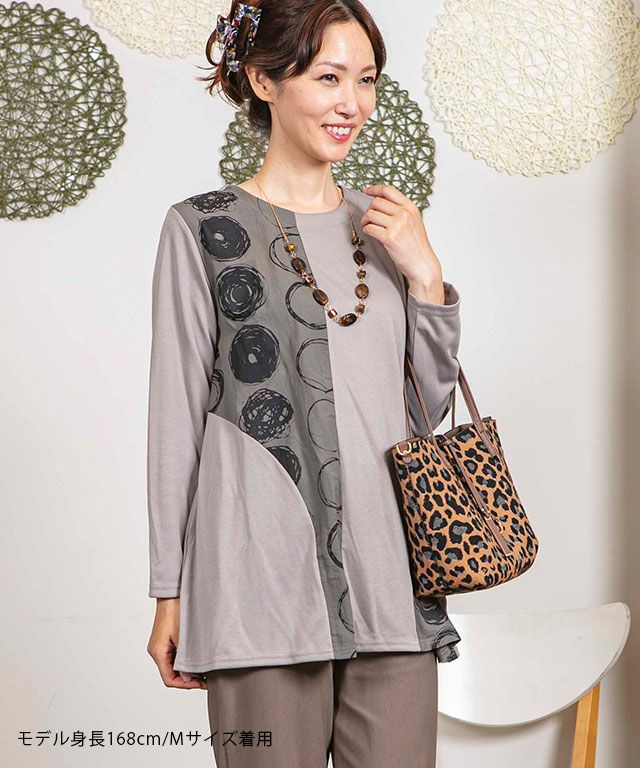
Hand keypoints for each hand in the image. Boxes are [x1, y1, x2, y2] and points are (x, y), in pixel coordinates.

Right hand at [147, 598, 206, 689]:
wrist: (172, 592)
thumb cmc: (176, 610)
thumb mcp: (183, 637)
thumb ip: (185, 659)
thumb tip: (189, 678)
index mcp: (158, 652)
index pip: (169, 679)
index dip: (185, 685)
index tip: (200, 684)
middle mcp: (156, 651)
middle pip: (171, 674)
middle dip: (188, 679)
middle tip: (206, 678)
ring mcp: (160, 645)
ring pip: (173, 665)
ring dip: (187, 669)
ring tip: (204, 669)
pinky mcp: (165, 640)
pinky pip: (174, 655)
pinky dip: (184, 660)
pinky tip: (197, 658)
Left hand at [360, 184, 444, 303]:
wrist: (422, 263)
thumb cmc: (416, 245)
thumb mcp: (414, 222)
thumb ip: (401, 211)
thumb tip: (382, 203)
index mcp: (410, 208)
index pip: (388, 190)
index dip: (374, 189)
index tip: (366, 191)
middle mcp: (404, 214)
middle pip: (376, 202)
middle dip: (368, 210)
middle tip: (368, 219)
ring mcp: (397, 226)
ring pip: (371, 214)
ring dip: (365, 220)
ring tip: (368, 227)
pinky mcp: (390, 238)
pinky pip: (370, 228)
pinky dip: (366, 230)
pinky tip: (370, 233)